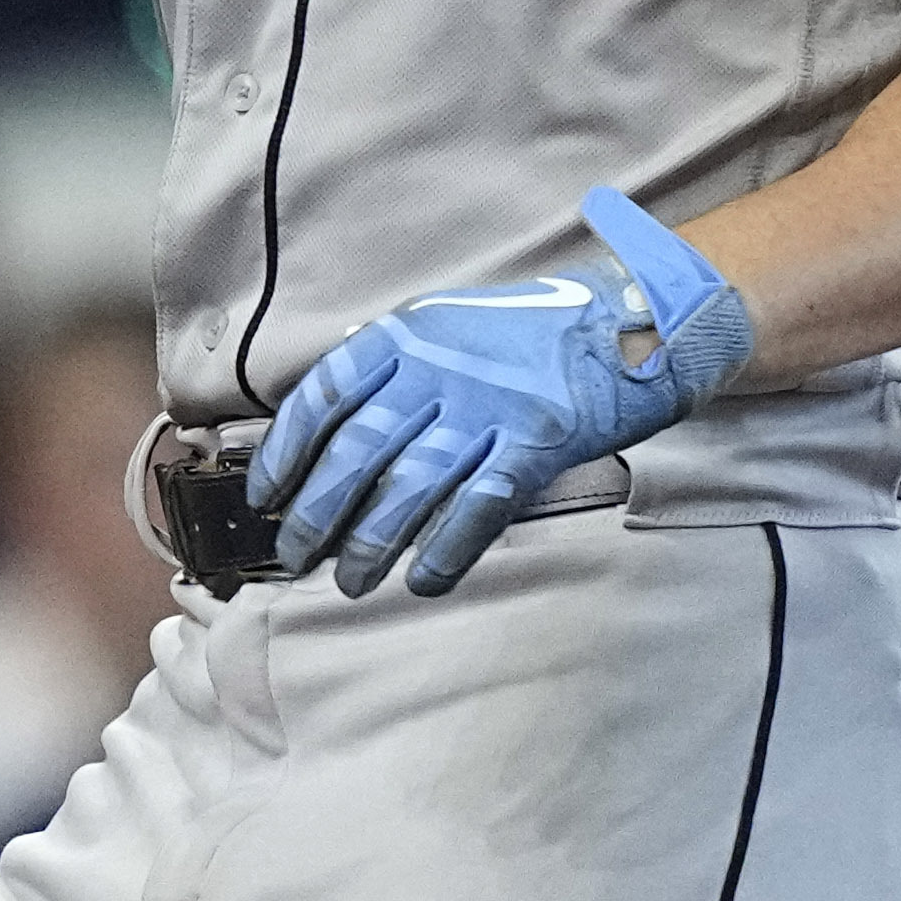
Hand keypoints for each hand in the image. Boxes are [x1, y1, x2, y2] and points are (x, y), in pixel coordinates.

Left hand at [252, 191, 753, 593]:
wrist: (636, 319)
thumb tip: (330, 415)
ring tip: (347, 580)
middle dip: (317, 510)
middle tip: (293, 555)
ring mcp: (491, 406)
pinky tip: (422, 581)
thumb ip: (392, 362)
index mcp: (409, 333)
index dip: (285, 450)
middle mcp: (441, 369)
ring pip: (412, 484)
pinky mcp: (539, 442)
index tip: (264, 496)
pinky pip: (479, 505)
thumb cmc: (533, 330)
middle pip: (359, 449)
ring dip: (372, 542)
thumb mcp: (449, 320)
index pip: (325, 395)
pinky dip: (446, 549)